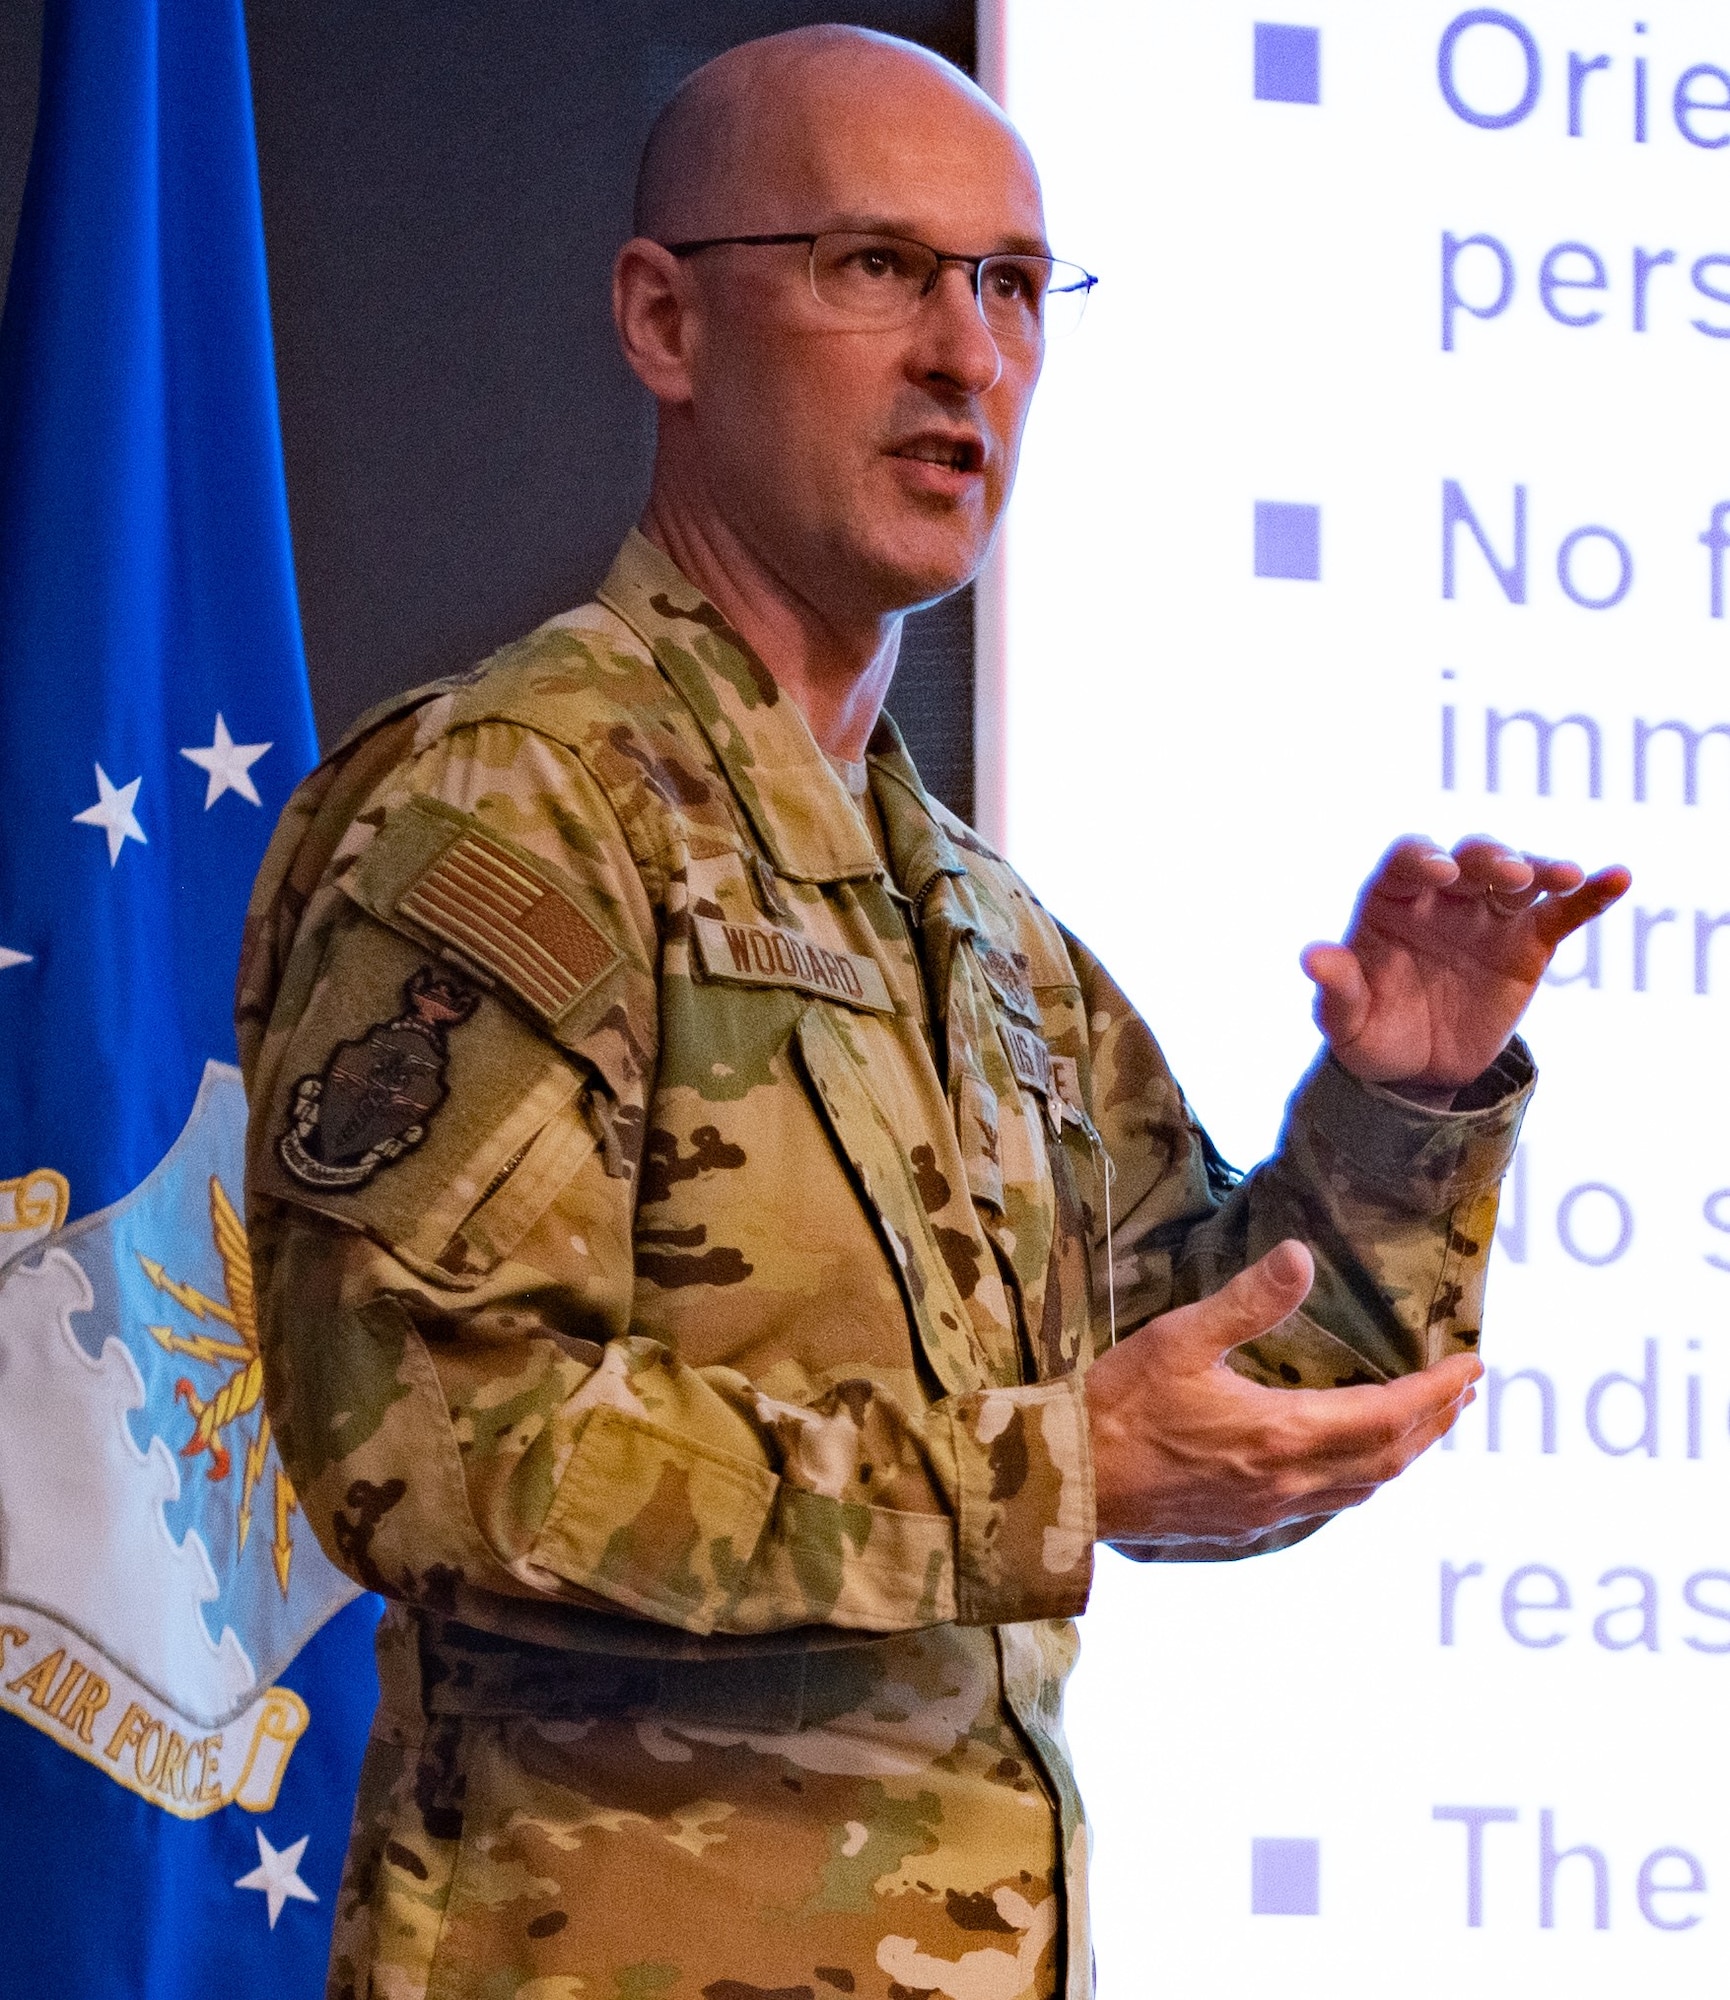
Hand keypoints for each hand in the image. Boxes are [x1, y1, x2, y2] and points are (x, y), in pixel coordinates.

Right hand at [1084, 1241, 1477, 1546]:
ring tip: (1423, 1424)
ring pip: (1363, 1487)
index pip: (1389, 1414)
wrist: (1071, 1484)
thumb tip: (1302, 1257)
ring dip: (1403, 1453)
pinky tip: (1349, 1462)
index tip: (1473, 1365)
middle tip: (1464, 1391)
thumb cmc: (1120, 1407)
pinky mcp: (1246, 1524)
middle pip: (1389, 1457)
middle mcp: (1291, 1480)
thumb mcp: (1180, 1339)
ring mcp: (1270, 1510)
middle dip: (1434, 1423)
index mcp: (1284, 1433)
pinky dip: (1361, 1477)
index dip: (1437, 1391)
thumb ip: (1247, 1301)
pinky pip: (1329, 1503)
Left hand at [1301, 836, 1630, 1097]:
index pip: (1408, 862)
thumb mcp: (1346, 1021)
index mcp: (1391, 900)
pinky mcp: (1527, 944)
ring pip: (1519, 877)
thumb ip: (1336, 988)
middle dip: (1489, 860)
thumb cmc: (1372, 1032)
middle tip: (1506, 875)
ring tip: (1563, 875)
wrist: (1416, 1071)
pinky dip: (1591, 894)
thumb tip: (1312, 957)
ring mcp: (1488, 916)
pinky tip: (1618, 878)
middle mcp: (1444, 897)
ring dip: (1541, 868)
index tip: (1442, 875)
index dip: (1424, 861)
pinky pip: (1562, 912)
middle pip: (1470, 859)